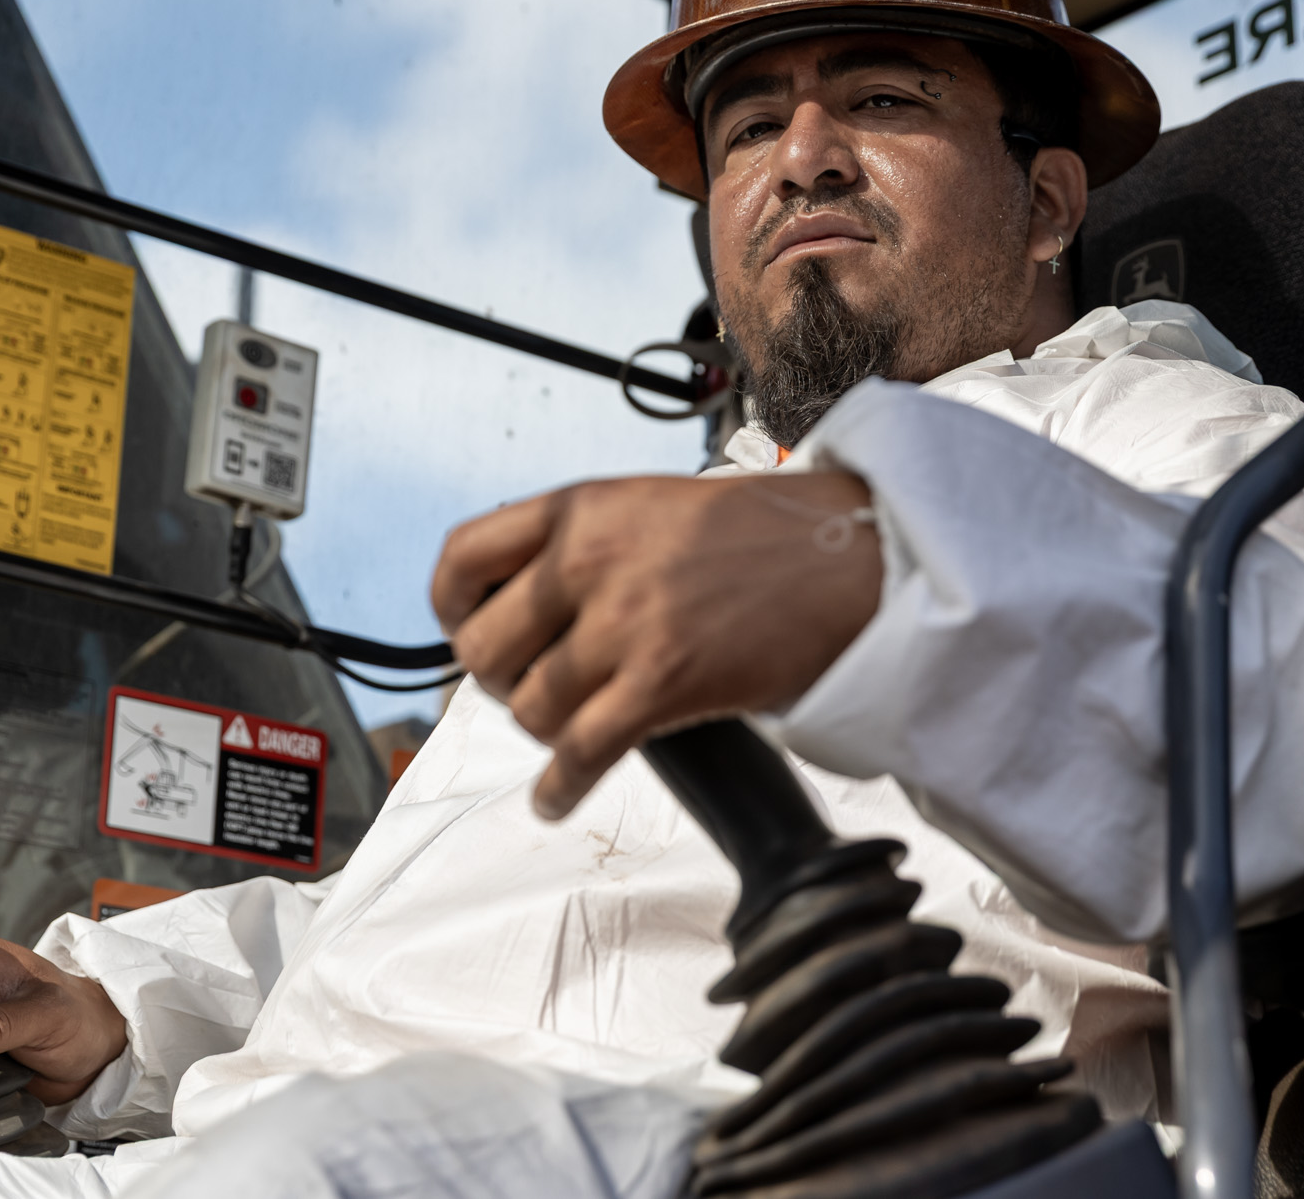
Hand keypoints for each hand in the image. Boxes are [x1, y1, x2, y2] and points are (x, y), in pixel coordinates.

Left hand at [431, 472, 881, 818]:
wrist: (851, 555)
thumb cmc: (767, 533)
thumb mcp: (649, 505)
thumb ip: (583, 544)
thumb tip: (525, 608)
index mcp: (579, 509)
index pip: (463, 559)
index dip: (452, 608)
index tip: (466, 630)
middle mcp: (587, 562)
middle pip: (485, 649)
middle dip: (501, 680)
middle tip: (531, 688)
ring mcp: (622, 624)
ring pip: (529, 709)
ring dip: (546, 733)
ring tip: (573, 732)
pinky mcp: (660, 684)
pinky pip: (578, 754)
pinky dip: (560, 788)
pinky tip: (558, 798)